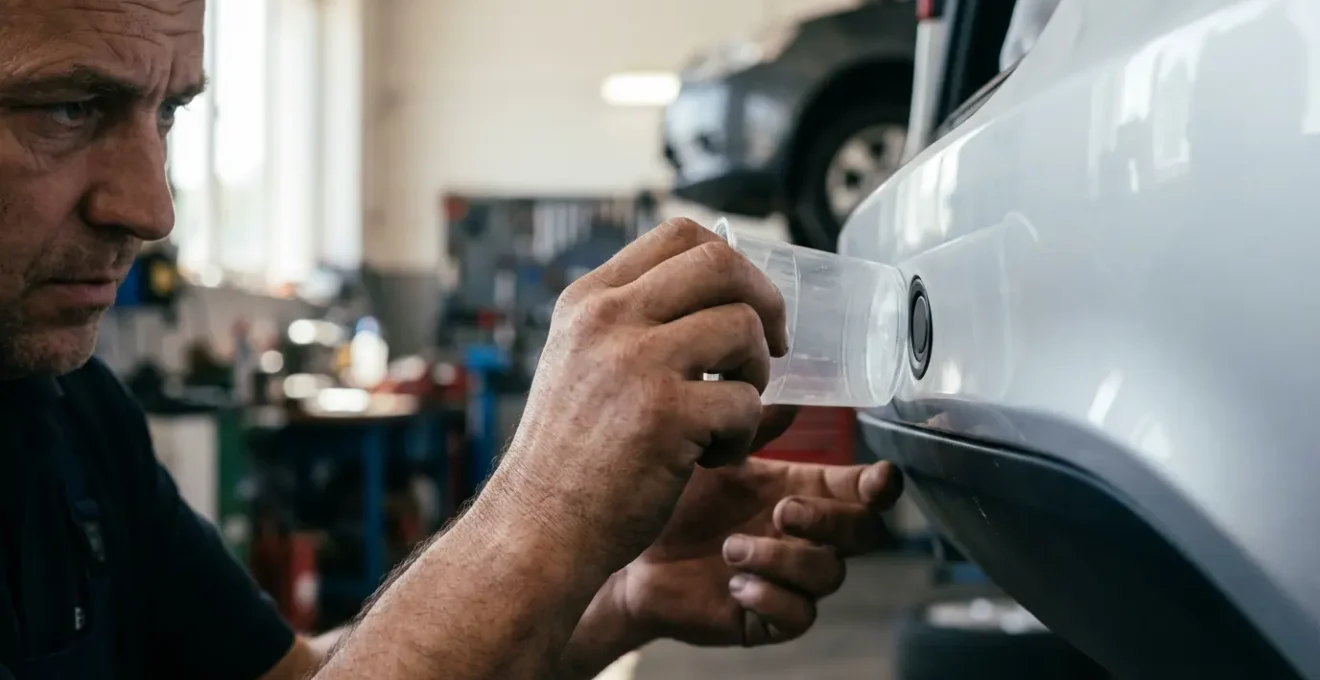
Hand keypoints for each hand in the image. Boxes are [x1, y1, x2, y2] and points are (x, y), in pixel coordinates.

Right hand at [488, 218, 789, 579]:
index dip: (731, 262)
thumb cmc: (569, 459)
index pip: (679, 235)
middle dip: (764, 302)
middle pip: (720, 263)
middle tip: (770, 347)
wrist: (538, 531)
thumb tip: (715, 297)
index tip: (742, 304)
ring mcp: (635, 363)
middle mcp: (608, 319)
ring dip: (756, 375)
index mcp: (588, 301)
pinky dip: (743, 435)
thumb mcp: (580, 363)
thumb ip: (630, 324)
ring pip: (743, 328)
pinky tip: (710, 457)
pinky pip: (746, 401)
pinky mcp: (664, 415)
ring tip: (728, 415)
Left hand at [593, 406, 903, 647]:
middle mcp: (805, 536)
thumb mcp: (715, 459)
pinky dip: (771, 597)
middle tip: (781, 510)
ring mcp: (791, 580)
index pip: (862, 491)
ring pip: (828, 574)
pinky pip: (798, 616)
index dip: (880, 485)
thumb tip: (790, 396)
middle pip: (863, 532)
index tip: (878, 478)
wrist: (632, 556)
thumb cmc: (678, 503)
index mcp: (803, 492)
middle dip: (831, 519)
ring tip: (730, 547)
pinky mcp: (769, 618)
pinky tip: (736, 584)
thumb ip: (754, 430)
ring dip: (784, 558)